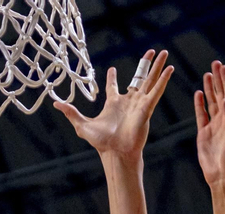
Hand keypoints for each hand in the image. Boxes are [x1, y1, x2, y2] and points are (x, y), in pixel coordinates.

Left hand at [53, 50, 173, 158]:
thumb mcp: (82, 124)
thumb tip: (54, 104)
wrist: (116, 152)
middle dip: (146, 64)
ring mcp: (139, 103)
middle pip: (139, 77)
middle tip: (151, 51)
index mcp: (113, 103)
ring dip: (157, 66)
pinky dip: (163, 79)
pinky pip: (156, 90)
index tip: (111, 70)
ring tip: (164, 52)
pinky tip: (170, 68)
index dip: (112, 78)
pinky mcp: (147, 107)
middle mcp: (128, 101)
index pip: (113, 87)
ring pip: (150, 80)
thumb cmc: (101, 142)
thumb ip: (70, 112)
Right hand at [195, 61, 224, 185]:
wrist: (223, 175)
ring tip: (207, 75)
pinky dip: (200, 104)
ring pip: (211, 102)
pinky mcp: (204, 134)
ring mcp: (214, 126)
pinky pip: (202, 115)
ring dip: (210, 89)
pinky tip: (199, 94)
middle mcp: (224, 119)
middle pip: (221, 94)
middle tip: (215, 63)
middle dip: (218, 79)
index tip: (222, 67)